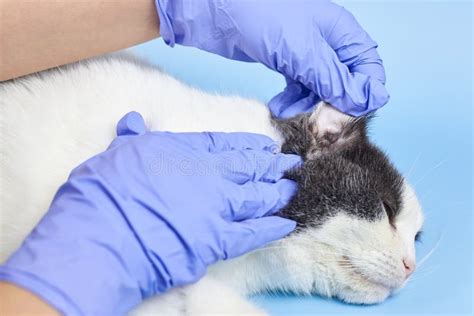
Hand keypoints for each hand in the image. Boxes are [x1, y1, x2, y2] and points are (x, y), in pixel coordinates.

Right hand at [0, 112, 300, 314]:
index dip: (248, 144)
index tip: (265, 145)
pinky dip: (273, 229)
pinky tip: (288, 223)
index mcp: (183, 151)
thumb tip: (133, 120)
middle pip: (249, 168)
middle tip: (293, 164)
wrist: (101, 235)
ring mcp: (216, 207)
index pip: (225, 144)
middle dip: (272, 166)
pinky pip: (253, 234)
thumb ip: (131, 137)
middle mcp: (207, 175)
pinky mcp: (217, 241)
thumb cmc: (103, 191)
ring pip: (257, 197)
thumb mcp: (114, 153)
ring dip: (278, 192)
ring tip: (293, 187)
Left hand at [155, 0, 388, 117]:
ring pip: (322, 89)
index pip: (368, 67)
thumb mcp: (303, 53)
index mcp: (341, 31)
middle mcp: (329, 42)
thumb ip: (334, 80)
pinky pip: (301, 88)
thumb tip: (365, 101)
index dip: (362, 94)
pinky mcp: (289, 62)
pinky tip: (280, 107)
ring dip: (309, 105)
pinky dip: (293, 100)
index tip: (346, 115)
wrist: (220, 13)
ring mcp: (308, 53)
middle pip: (345, 81)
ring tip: (290, 112)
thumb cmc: (263, 17)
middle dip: (332, 104)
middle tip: (317, 124)